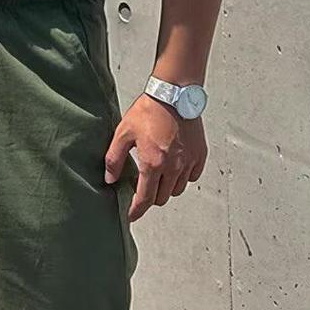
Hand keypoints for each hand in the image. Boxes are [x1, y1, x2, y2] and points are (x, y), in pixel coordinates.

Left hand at [104, 92, 206, 221]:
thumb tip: (109, 179)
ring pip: (177, 190)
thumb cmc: (148, 110)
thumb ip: (114, 158)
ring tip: (157, 174)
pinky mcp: (199, 155)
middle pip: (161, 197)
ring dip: (166, 188)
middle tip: (142, 187)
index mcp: (153, 163)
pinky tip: (174, 166)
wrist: (173, 93)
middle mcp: (173, 167)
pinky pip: (192, 177)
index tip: (130, 216)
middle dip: (150, 197)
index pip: (144, 199)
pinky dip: (182, 177)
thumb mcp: (123, 132)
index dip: (136, 211)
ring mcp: (188, 162)